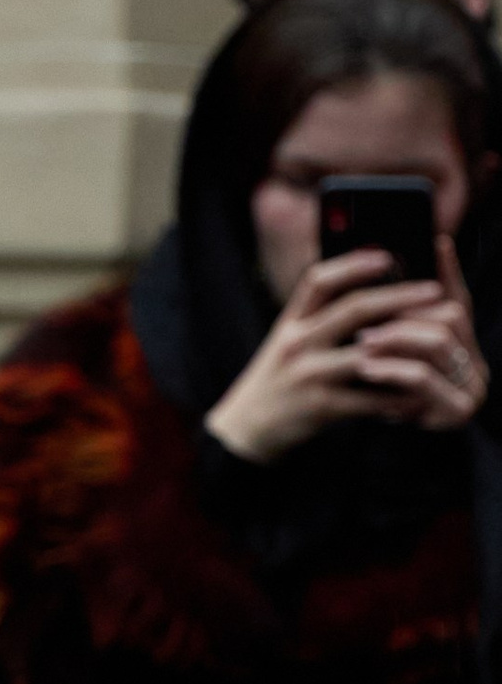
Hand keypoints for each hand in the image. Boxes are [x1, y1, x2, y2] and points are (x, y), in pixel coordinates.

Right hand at [206, 245, 480, 462]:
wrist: (247, 427)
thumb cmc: (278, 377)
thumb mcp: (288, 339)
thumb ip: (319, 316)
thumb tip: (370, 289)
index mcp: (291, 321)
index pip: (319, 280)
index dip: (354, 264)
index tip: (389, 256)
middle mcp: (297, 343)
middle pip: (353, 310)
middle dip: (399, 296)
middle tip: (435, 290)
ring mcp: (307, 375)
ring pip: (366, 355)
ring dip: (406, 348)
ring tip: (438, 341)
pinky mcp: (319, 407)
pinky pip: (367, 399)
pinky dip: (395, 397)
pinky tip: (417, 393)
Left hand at [345, 234, 488, 434]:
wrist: (381, 464)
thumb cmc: (376, 404)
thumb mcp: (382, 360)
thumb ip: (389, 325)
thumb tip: (376, 270)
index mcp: (460, 347)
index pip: (459, 298)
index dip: (447, 270)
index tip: (436, 240)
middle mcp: (474, 364)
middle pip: (450, 317)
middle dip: (406, 313)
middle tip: (367, 316)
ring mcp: (472, 389)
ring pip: (439, 344)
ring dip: (396, 338)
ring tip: (362, 340)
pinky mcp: (459, 413)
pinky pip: (424, 380)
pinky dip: (393, 369)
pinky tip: (367, 368)